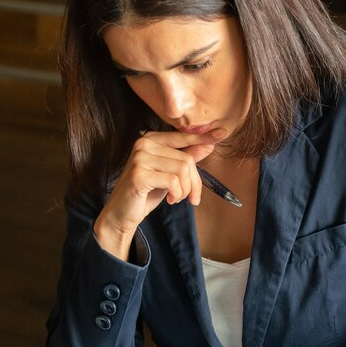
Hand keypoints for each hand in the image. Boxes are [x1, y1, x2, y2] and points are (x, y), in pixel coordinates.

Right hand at [93, 128, 224, 258]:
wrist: (122, 213)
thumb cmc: (146, 192)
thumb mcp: (170, 173)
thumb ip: (186, 157)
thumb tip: (209, 143)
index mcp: (151, 139)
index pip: (183, 137)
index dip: (203, 137)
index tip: (222, 133)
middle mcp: (144, 143)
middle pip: (187, 159)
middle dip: (194, 182)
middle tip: (191, 197)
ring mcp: (140, 158)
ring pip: (182, 170)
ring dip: (185, 190)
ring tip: (176, 198)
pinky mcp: (140, 174)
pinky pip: (173, 181)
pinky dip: (177, 194)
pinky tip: (169, 199)